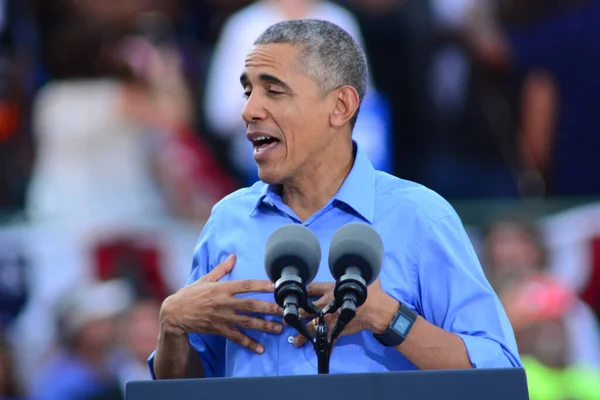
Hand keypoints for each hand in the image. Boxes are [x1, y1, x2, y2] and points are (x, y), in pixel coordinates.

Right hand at [160, 255, 282, 353]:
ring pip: (247, 322)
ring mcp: (222, 318)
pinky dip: (248, 343)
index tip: (275, 286)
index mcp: (222, 288)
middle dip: (269, 308)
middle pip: (250, 305)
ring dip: (264, 326)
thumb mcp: (205, 279)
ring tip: (279, 328)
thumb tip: (233, 256)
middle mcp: (224, 303)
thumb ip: (222, 269)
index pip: (245, 285)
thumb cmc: (190, 294)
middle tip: (285, 311)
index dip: (261, 285)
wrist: (174, 314)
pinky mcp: (219, 330)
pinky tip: (260, 348)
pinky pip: (236, 337)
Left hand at [293, 279, 397, 346]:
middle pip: (307, 309)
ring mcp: (331, 318)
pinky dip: (323, 344)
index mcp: (332, 289)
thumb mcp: (363, 280)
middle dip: (295, 313)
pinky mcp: (337, 330)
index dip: (301, 291)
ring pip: (313, 326)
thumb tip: (361, 270)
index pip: (311, 288)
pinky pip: (328, 338)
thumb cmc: (372, 293)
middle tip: (285, 317)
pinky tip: (315, 349)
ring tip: (294, 339)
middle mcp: (327, 304)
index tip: (293, 295)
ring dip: (303, 333)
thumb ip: (357, 276)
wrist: (378, 311)